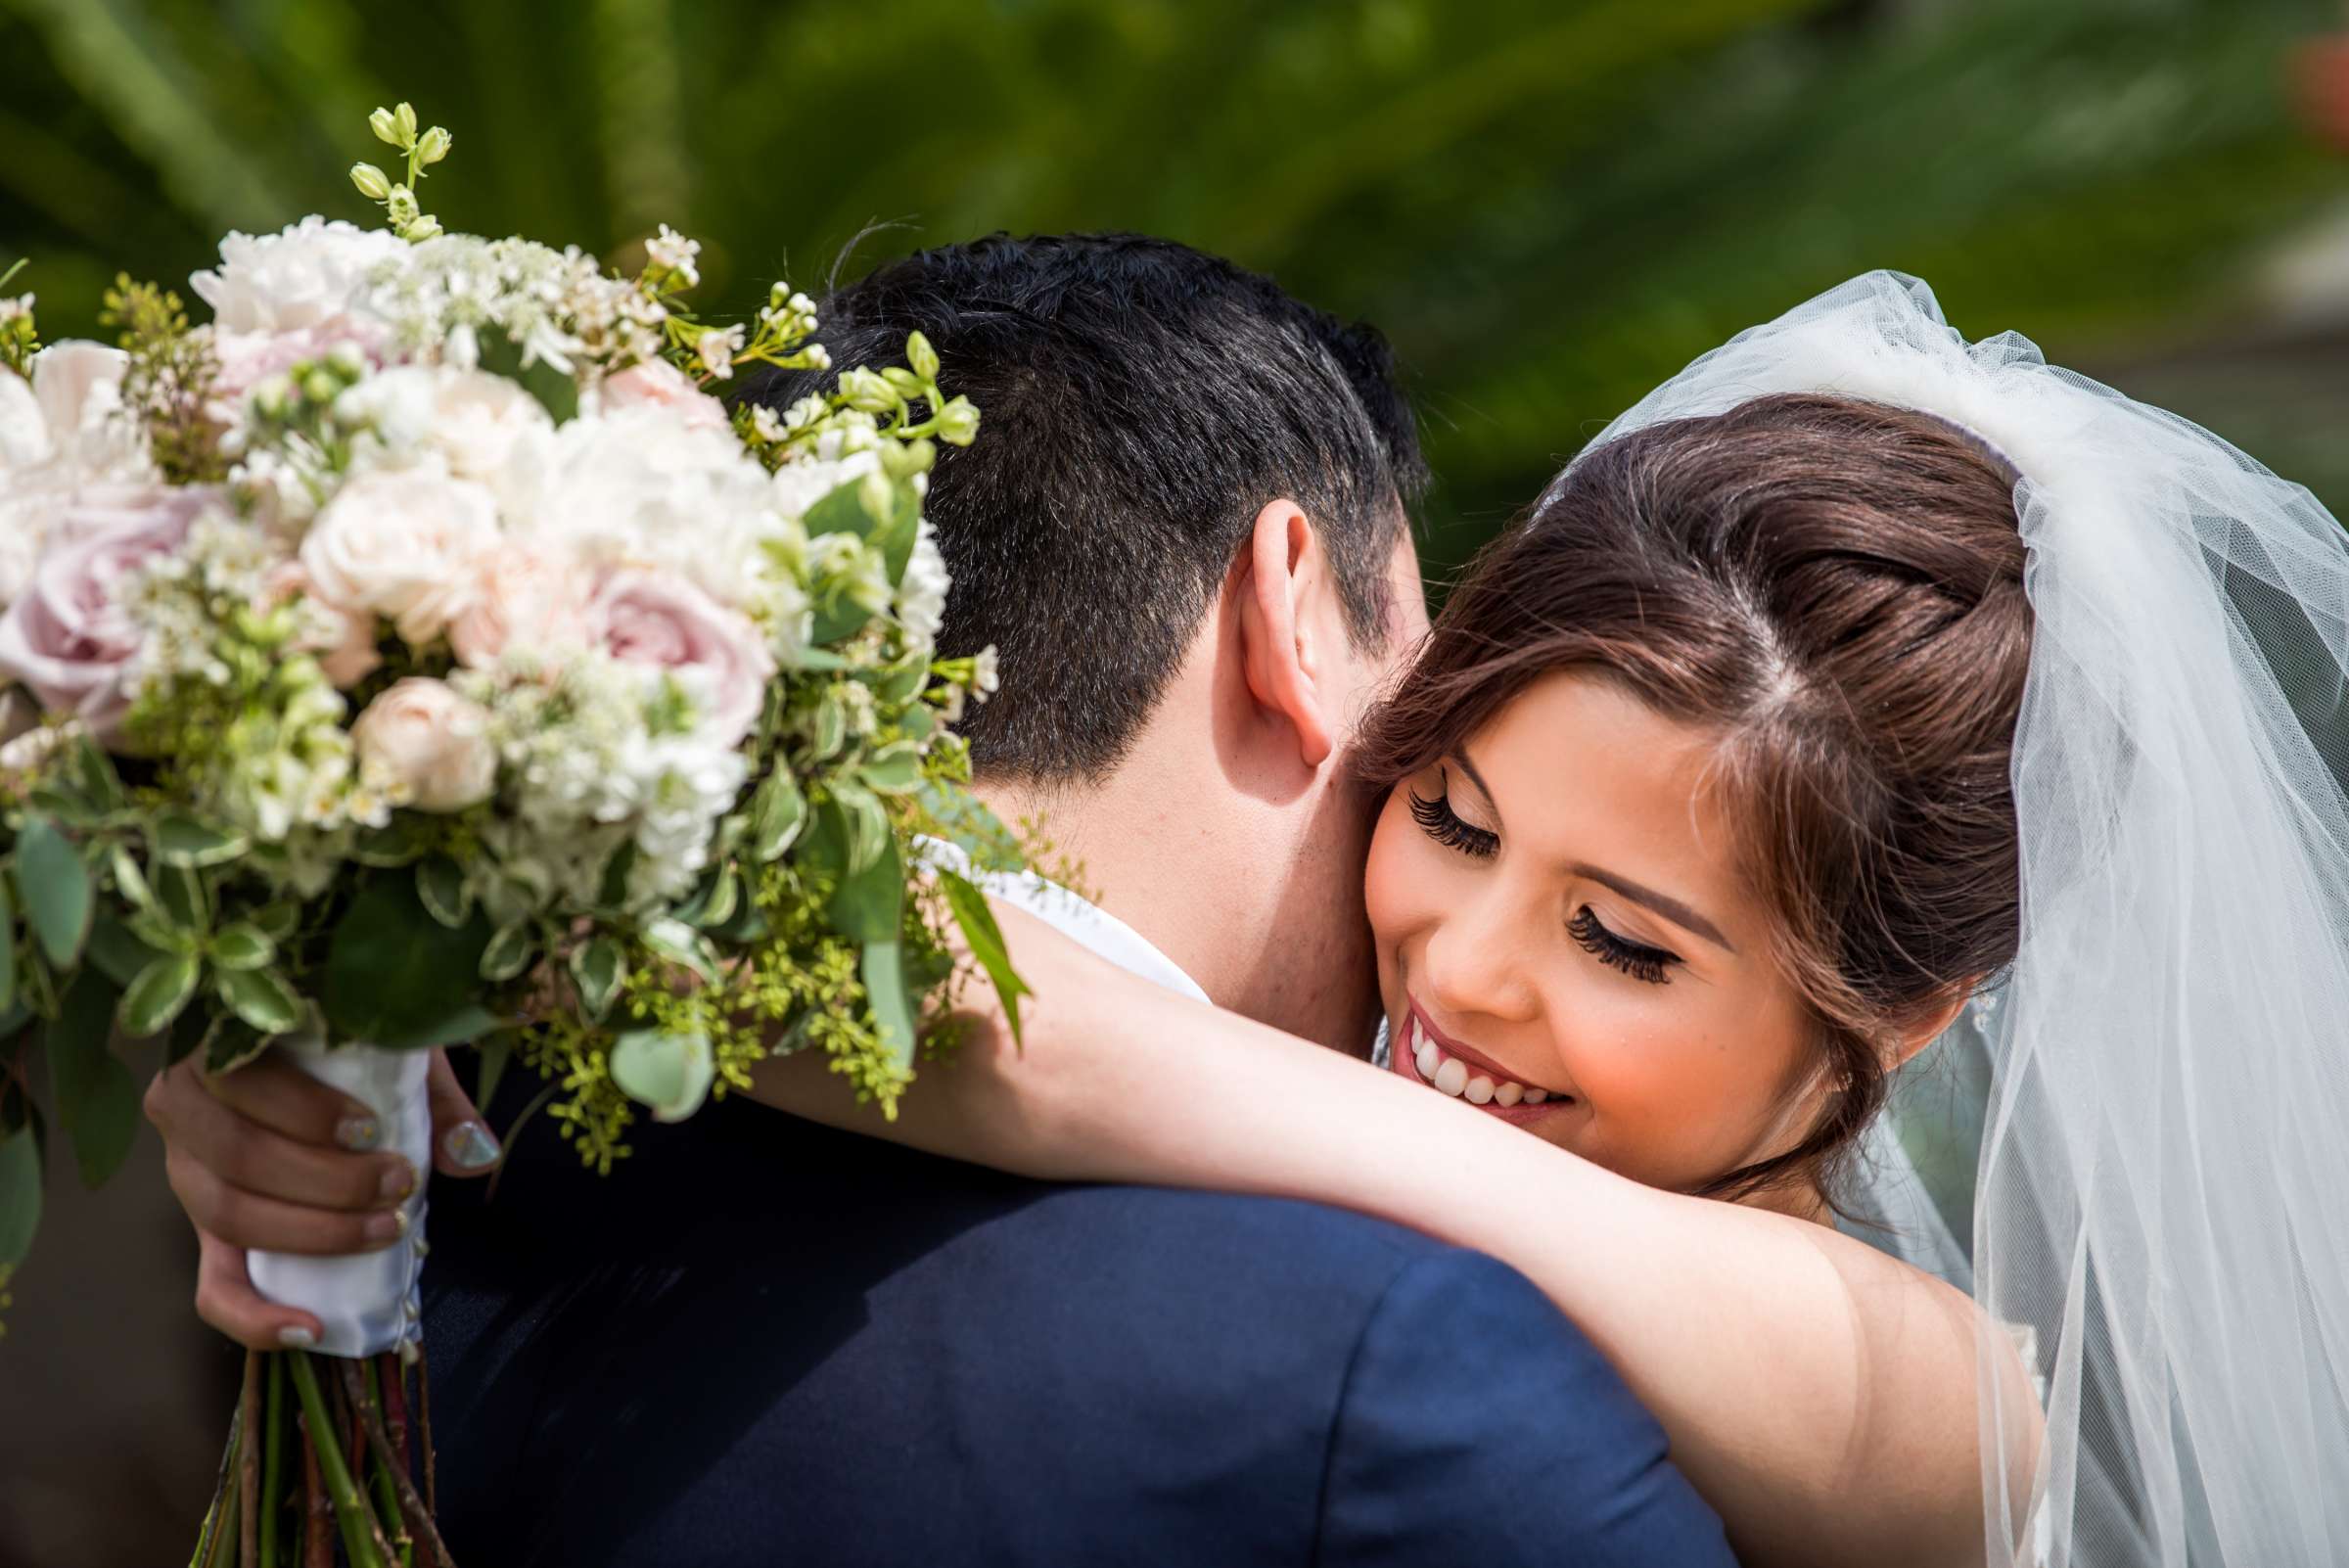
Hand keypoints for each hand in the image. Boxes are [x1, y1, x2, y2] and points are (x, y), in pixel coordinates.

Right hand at [142, 1046, 502, 1349]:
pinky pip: (214, 1289)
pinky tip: (310, 1328)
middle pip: (239, 1157)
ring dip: (316, 1232)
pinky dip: (255, 1318)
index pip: (240, 1083)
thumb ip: (431, 1094)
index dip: (303, 1113)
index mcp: (214, 1049)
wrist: (306, 1054)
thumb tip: (474, 1154)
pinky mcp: (205, 1232)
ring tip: (387, 1227)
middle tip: (399, 1182)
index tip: (371, 1128)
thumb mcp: (389, 1046)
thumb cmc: (346, 1045)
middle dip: (328, 1179)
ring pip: (230, 1215)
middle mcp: (182, 1110)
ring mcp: (187, 1175)